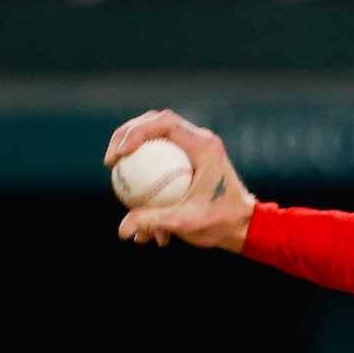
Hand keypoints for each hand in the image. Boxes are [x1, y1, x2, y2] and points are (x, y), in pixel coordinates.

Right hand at [107, 111, 256, 251]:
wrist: (242, 228)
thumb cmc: (221, 223)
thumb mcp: (186, 223)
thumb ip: (153, 222)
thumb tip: (122, 230)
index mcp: (204, 146)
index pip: (164, 123)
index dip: (135, 132)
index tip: (120, 154)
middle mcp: (200, 140)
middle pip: (155, 123)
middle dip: (127, 135)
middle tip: (110, 159)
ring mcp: (195, 148)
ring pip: (156, 137)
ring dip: (133, 148)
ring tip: (114, 166)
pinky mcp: (190, 159)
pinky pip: (160, 156)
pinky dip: (145, 169)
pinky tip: (130, 192)